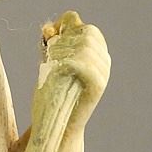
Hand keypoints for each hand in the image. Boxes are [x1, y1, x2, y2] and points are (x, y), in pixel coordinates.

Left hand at [36, 12, 109, 133]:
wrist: (56, 126)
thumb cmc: (51, 96)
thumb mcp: (49, 65)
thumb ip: (50, 45)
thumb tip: (48, 28)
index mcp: (95, 56)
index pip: (87, 28)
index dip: (66, 26)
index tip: (48, 36)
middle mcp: (103, 63)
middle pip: (88, 32)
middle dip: (64, 38)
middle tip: (49, 52)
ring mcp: (103, 74)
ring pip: (85, 45)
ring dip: (61, 50)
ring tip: (50, 64)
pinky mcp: (97, 85)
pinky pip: (83, 63)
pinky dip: (66, 62)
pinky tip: (56, 70)